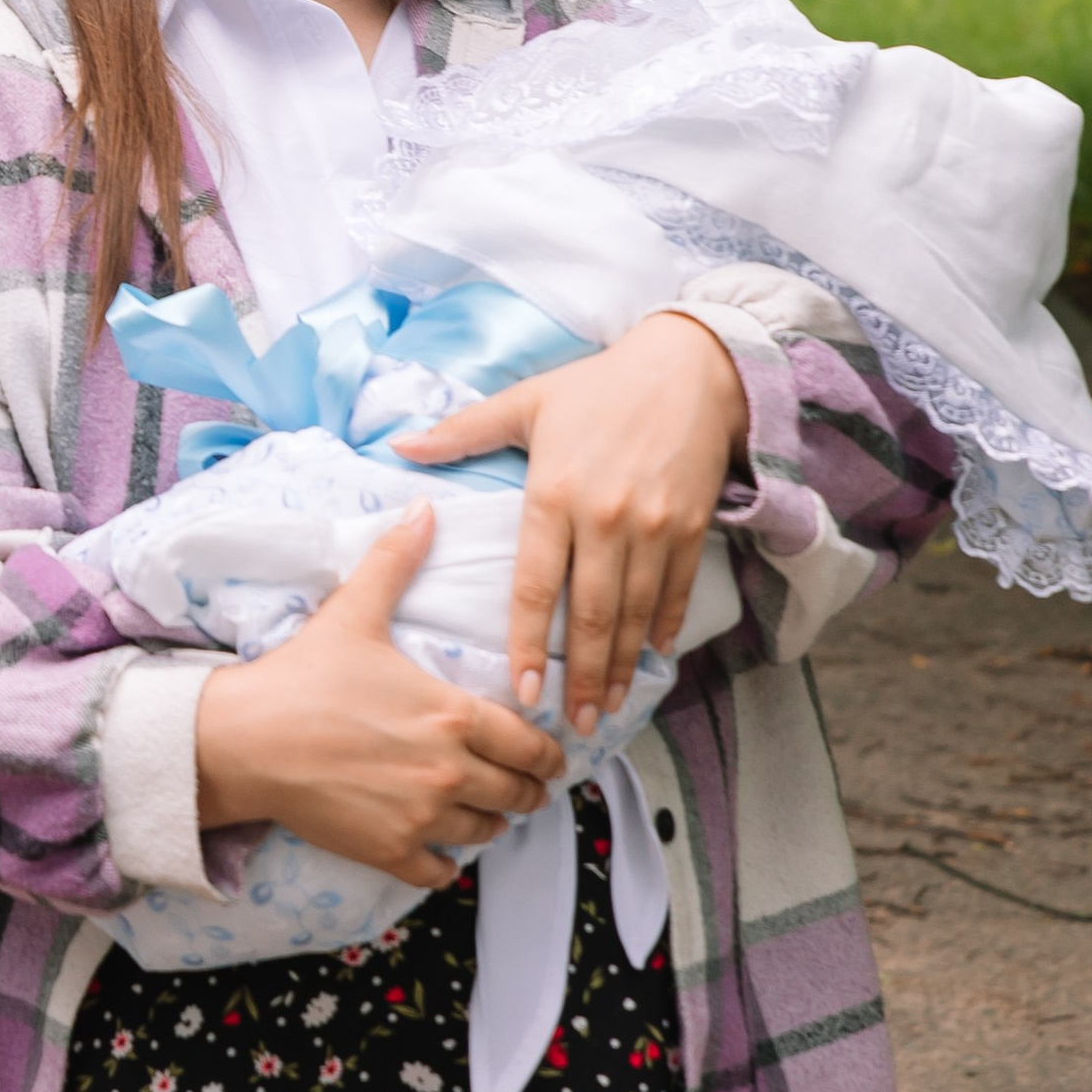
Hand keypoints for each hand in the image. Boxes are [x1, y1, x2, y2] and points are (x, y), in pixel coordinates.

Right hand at [192, 499, 561, 888]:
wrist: (246, 740)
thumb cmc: (303, 677)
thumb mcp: (354, 612)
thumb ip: (396, 561)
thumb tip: (424, 509)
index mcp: (452, 713)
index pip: (529, 744)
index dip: (546, 753)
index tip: (547, 755)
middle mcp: (448, 770)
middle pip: (519, 794)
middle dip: (527, 791)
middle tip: (524, 788)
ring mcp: (421, 815)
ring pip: (487, 833)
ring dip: (491, 823)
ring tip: (484, 813)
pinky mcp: (390, 851)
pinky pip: (441, 872)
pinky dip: (446, 862)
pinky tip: (439, 848)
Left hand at [395, 308, 747, 733]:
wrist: (689, 366)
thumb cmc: (598, 386)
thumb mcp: (526, 401)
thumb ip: (462, 431)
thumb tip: (399, 448)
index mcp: (554, 494)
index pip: (535, 586)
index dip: (529, 644)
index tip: (521, 692)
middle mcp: (605, 518)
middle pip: (589, 614)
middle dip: (581, 677)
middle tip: (572, 725)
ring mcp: (654, 526)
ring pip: (633, 612)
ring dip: (620, 666)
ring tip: (608, 708)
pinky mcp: (692, 526)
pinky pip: (675, 590)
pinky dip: (664, 626)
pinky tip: (652, 656)